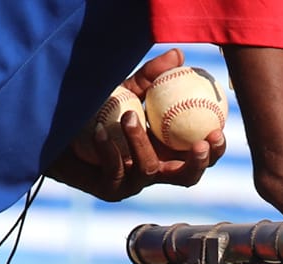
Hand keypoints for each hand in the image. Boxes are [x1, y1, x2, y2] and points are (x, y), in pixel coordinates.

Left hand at [55, 49, 223, 201]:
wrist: (65, 132)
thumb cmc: (102, 111)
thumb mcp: (128, 90)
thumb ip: (152, 76)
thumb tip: (179, 55)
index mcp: (168, 151)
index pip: (200, 156)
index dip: (215, 150)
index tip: (217, 131)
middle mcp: (155, 170)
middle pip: (187, 177)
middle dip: (198, 163)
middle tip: (199, 144)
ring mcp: (133, 183)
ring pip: (148, 170)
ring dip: (141, 142)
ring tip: (129, 116)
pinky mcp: (109, 189)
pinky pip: (114, 170)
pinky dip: (108, 147)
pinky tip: (99, 129)